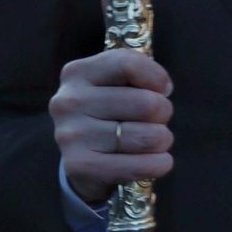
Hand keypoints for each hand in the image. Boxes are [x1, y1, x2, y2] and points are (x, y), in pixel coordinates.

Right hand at [50, 49, 175, 205]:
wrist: (84, 157)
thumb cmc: (111, 111)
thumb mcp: (119, 82)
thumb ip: (140, 72)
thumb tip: (163, 89)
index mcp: (78, 73)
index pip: (130, 65)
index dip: (157, 79)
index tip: (161, 90)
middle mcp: (68, 102)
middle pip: (147, 104)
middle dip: (163, 114)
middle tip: (155, 120)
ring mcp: (70, 135)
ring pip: (149, 137)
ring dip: (162, 140)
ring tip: (151, 141)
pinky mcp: (79, 166)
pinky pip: (139, 166)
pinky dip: (158, 164)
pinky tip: (157, 161)